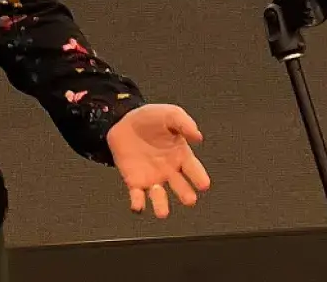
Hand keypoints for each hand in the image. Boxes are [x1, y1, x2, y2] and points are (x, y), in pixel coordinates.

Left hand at [107, 104, 209, 218]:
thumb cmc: (150, 118)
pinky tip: (138, 206)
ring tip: (163, 211)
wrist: (123, 121)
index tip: (204, 184)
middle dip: (185, 194)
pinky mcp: (135, 182)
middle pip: (181, 187)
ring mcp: (152, 178)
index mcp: (181, 155)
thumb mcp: (169, 114)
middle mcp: (170, 171)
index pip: (194, 169)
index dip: (199, 177)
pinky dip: (138, 203)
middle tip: (189, 199)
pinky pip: (137, 196)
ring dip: (161, 204)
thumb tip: (198, 136)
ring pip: (159, 197)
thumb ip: (184, 123)